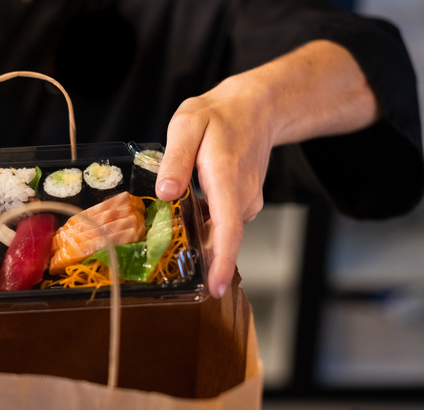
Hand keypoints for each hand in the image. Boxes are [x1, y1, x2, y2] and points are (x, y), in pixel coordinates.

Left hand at [155, 75, 273, 298]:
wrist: (257, 108)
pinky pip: (223, 221)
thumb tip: (166, 193)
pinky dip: (206, 225)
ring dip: (200, 238)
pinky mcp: (244, 202)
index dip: (221, 260)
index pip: (228, 228)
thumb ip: (176, 159)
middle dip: (201, 259)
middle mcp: (242, 196)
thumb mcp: (187, 125)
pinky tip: (189, 216)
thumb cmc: (218, 116)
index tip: (214, 287)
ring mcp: (246, 201)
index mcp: (226, 178)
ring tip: (172, 236)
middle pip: (222, 237)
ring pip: (220, 229)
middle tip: (171, 268)